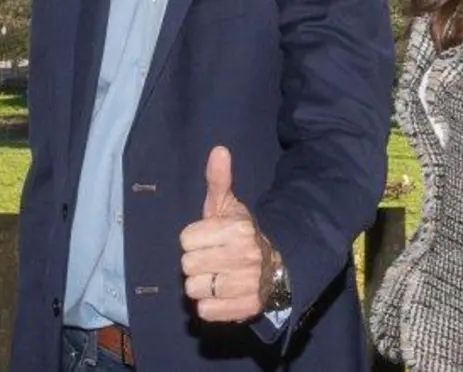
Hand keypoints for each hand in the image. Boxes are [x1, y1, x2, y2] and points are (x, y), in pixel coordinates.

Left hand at [179, 146, 277, 321]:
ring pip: (194, 289)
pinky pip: (205, 311)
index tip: (208, 239)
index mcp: (237, 230)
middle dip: (196, 262)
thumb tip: (218, 150)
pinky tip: (221, 294)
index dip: (193, 239)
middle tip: (212, 259)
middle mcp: (243, 258)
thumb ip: (219, 180)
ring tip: (216, 276)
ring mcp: (246, 286)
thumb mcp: (229, 205)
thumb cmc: (243, 234)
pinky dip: (209, 305)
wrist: (277, 266)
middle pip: (187, 265)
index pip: (186, 240)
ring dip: (201, 285)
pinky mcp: (245, 309)